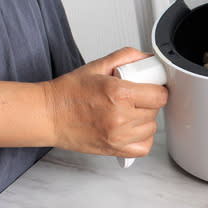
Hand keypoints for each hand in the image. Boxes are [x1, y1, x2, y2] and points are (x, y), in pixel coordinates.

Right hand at [43, 47, 167, 157]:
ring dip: (145, 120)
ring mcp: (118, 136)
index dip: (157, 89)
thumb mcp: (97, 66)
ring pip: (151, 128)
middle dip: (148, 102)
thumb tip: (147, 58)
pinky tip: (132, 129)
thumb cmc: (68, 93)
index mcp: (118, 93)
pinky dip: (142, 138)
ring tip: (130, 112)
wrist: (47, 115)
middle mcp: (120, 117)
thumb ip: (126, 57)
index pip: (159, 95)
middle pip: (155, 111)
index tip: (151, 88)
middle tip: (135, 98)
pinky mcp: (114, 150)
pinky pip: (143, 147)